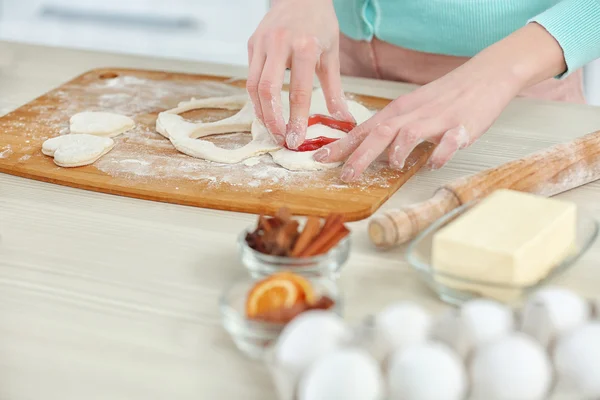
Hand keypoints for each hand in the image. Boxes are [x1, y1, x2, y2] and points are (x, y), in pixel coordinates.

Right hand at [246, 0, 353, 148]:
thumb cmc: (319, 22)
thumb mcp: (331, 54)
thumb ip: (334, 90)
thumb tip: (343, 120)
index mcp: (304, 46)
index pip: (297, 92)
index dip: (296, 120)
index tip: (296, 140)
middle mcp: (279, 43)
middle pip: (267, 91)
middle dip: (272, 120)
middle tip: (280, 139)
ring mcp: (261, 43)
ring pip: (253, 86)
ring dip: (260, 112)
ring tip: (271, 129)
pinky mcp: (252, 43)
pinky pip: (250, 76)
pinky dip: (256, 98)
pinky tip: (265, 110)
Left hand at [314, 23, 566, 181]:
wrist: (483, 77)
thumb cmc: (443, 97)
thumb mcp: (409, 110)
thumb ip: (388, 130)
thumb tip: (364, 151)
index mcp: (396, 112)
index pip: (362, 130)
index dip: (340, 146)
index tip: (318, 160)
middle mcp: (411, 115)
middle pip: (379, 134)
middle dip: (359, 156)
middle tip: (345, 176)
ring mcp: (435, 120)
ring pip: (408, 134)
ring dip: (396, 152)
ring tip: (392, 167)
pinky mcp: (461, 126)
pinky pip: (448, 142)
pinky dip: (439, 154)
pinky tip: (434, 164)